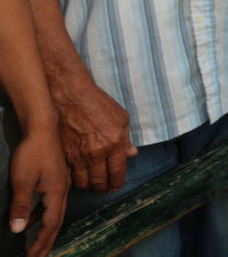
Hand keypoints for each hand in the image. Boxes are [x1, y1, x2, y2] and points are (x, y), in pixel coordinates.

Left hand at [8, 124, 68, 256]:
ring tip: (37, 244)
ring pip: (56, 213)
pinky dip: (44, 216)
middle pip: (57, 222)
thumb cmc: (32, 152)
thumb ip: (22, 205)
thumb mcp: (22, 179)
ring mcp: (61, 183)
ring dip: (47, 230)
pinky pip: (53, 204)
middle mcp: (63, 190)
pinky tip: (34, 218)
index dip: (41, 243)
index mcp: (56, 192)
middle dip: (47, 242)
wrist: (44, 127)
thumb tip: (19, 230)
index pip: (50, 225)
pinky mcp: (57, 178)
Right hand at [54, 78, 135, 191]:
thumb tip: (131, 154)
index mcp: (113, 143)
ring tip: (93, 184)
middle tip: (105, 188)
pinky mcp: (64, 155)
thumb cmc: (98, 104)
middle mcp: (96, 153)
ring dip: (89, 186)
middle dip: (103, 188)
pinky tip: (80, 177)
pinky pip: (70, 175)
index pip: (117, 172)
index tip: (116, 186)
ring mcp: (78, 155)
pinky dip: (76, 180)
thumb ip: (126, 139)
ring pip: (83, 183)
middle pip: (99, 182)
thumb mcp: (121, 118)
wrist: (71, 97)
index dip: (117, 182)